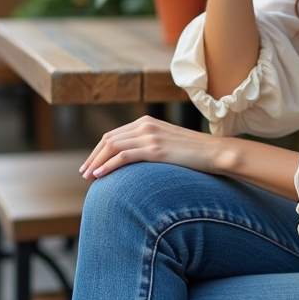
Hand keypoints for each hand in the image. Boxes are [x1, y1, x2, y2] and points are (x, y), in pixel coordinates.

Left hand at [80, 115, 226, 179]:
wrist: (214, 152)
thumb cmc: (194, 154)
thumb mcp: (168, 144)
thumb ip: (150, 147)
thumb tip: (135, 163)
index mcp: (147, 122)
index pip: (113, 135)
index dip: (98, 151)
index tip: (91, 166)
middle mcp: (145, 126)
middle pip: (108, 140)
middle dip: (93, 157)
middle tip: (84, 173)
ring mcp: (150, 136)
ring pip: (112, 147)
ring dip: (96, 162)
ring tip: (88, 177)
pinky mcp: (155, 150)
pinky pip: (123, 157)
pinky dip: (107, 166)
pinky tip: (99, 176)